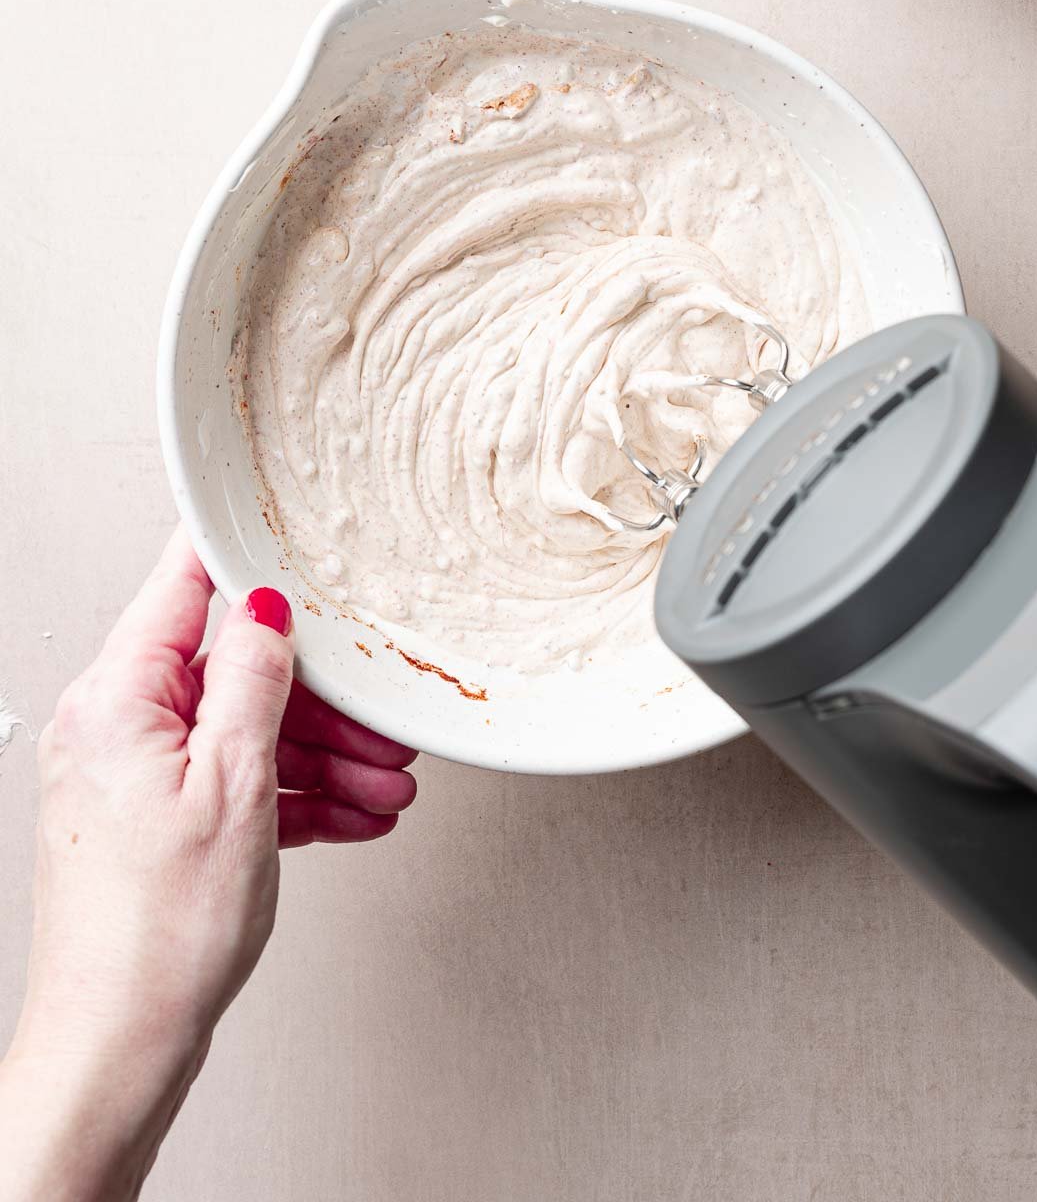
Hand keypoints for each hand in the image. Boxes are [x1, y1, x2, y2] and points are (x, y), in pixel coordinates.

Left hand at [0, 527, 417, 1201]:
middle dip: (320, 700)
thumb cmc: (156, 932)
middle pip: (234, 671)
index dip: (244, 552)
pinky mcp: (155, 822)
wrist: (118, 1047)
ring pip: (245, 733)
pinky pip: (236, 784)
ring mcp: (135, 776)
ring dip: (322, 757)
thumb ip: (256, 683)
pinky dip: (293, 796)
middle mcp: (117, 726)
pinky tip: (350, 815)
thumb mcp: (233, 784)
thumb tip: (268, 610)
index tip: (290, 523)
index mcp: (119, 696)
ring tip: (384, 787)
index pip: (184, 584)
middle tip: (381, 724)